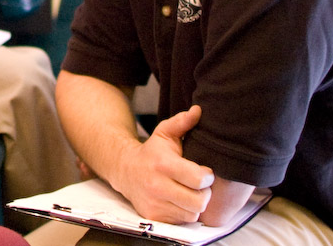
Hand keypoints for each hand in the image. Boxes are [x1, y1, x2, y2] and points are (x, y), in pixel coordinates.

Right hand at [112, 105, 213, 223]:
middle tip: (199, 186)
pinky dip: (184, 213)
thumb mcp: (164, 134)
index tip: (204, 172)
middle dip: (204, 194)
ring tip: (189, 193)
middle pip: (199, 201)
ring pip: (192, 214)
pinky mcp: (153, 216)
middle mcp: (157, 186)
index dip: (207, 176)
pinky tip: (179, 201)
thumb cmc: (151, 152)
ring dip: (194, 205)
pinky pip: (181, 221)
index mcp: (163, 164)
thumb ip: (182, 122)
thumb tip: (198, 111)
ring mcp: (154, 203)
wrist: (124, 170)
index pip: (199, 179)